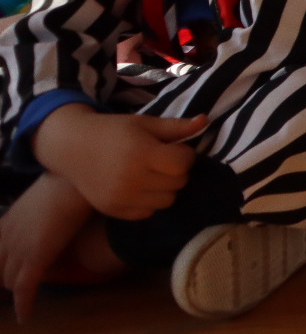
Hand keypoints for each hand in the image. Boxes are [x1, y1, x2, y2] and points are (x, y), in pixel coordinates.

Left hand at [0, 174, 94, 322]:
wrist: (74, 181)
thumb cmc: (67, 182)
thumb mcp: (43, 196)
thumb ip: (36, 212)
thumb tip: (48, 216)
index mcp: (6, 221)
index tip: (5, 271)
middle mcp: (6, 237)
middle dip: (3, 280)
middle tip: (18, 286)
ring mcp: (18, 249)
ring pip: (8, 280)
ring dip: (16, 290)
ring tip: (24, 299)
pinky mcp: (34, 260)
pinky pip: (23, 290)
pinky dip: (23, 306)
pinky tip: (25, 316)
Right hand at [34, 105, 204, 220]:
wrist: (73, 147)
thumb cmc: (113, 131)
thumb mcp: (145, 123)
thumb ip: (176, 126)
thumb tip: (204, 121)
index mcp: (141, 154)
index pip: (183, 163)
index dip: (184, 154)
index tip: (174, 148)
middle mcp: (131, 179)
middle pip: (178, 183)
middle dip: (176, 171)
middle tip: (162, 160)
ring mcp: (122, 198)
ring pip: (167, 201)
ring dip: (166, 188)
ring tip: (152, 173)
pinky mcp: (114, 211)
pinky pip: (148, 213)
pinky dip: (150, 201)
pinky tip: (140, 186)